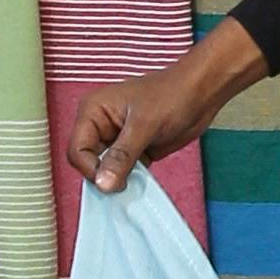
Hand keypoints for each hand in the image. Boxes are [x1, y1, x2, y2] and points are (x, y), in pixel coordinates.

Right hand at [69, 19, 262, 191]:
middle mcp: (100, 126)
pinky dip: (131, 181)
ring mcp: (117, 140)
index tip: (111, 181)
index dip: (91, 169)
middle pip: (88, 163)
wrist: (202, 93)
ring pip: (106, 170)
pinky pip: (124, 172)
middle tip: (124, 185)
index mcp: (93, 112)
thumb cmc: (173, 95)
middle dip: (104, 176)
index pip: (77, 151)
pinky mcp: (133, 151)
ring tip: (136, 182)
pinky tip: (143, 183)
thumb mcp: (145, 125)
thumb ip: (122, 156)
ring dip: (118, 180)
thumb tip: (103, 184)